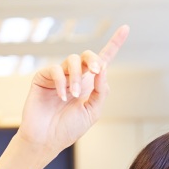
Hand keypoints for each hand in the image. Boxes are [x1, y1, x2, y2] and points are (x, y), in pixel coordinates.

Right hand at [0, 25, 128, 168]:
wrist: (45, 140)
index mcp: (88, 84)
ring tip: (73, 96)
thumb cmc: (68, 129)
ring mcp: (58, 76)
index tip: (126, 28)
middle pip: (88, 55)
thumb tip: (103, 68)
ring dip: (76, 76)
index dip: (114, 43)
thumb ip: (101, 90)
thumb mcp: (93, 111)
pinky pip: (55, 70)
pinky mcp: (43, 78)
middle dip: (95, 59)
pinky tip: (62, 97)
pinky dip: (61, 82)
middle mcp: (74, 76)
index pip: (103, 60)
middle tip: (97, 71)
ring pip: (73, 60)